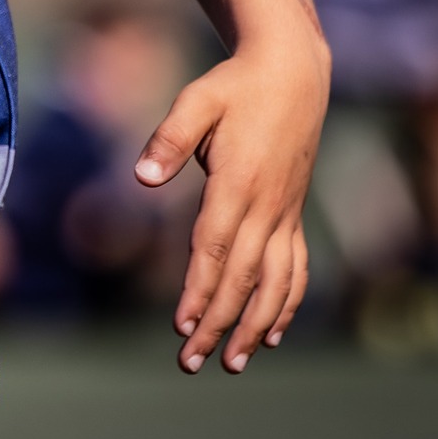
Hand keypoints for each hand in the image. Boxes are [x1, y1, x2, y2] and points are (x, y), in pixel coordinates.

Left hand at [134, 30, 326, 373]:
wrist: (293, 75)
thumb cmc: (235, 86)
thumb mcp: (196, 101)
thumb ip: (169, 139)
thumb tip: (141, 178)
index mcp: (238, 183)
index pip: (215, 248)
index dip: (201, 291)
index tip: (183, 326)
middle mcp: (268, 207)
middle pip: (242, 277)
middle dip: (219, 324)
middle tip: (191, 363)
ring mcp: (286, 214)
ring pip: (275, 283)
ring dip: (255, 326)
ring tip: (234, 363)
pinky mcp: (293, 214)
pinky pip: (296, 269)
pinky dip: (287, 304)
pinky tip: (275, 334)